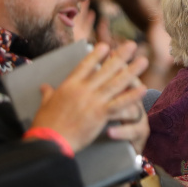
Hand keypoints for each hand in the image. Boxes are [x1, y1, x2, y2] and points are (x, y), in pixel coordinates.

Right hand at [31, 42, 147, 151]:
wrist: (51, 141)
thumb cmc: (45, 124)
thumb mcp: (45, 104)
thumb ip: (48, 93)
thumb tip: (44, 86)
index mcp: (70, 85)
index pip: (85, 65)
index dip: (97, 54)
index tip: (106, 45)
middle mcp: (83, 89)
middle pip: (106, 69)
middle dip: (120, 56)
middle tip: (132, 45)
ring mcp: (93, 101)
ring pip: (116, 83)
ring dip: (131, 71)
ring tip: (143, 61)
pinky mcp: (100, 114)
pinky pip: (120, 103)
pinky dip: (132, 96)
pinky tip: (143, 89)